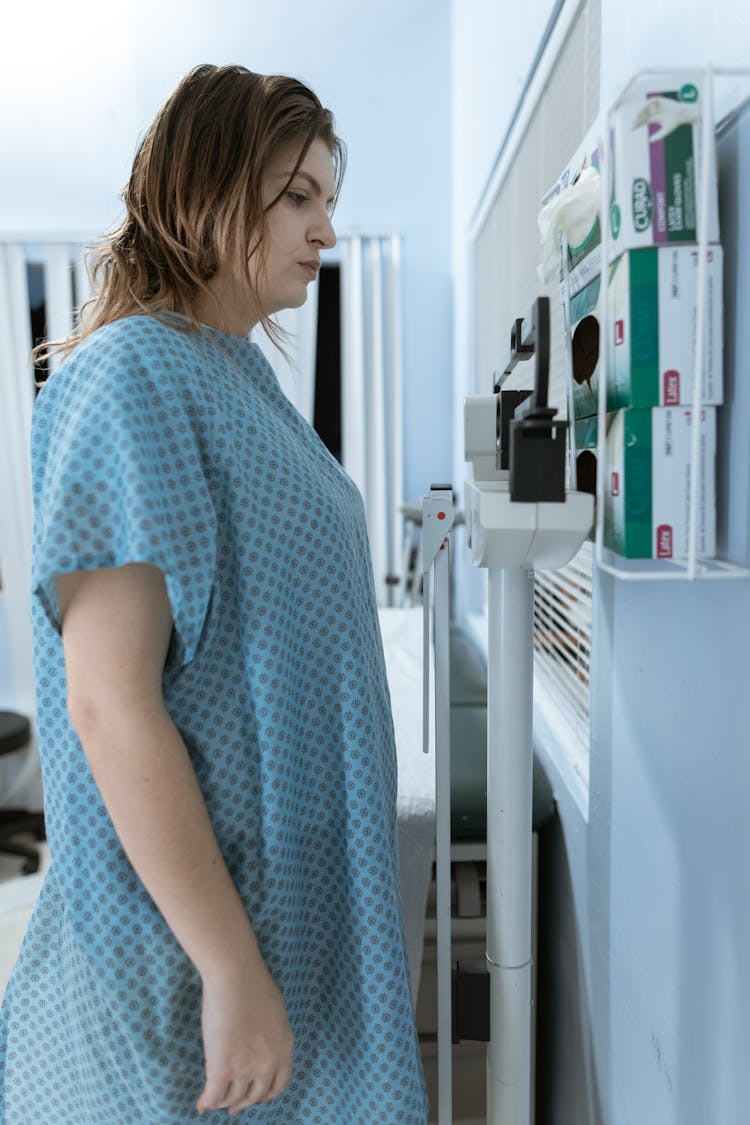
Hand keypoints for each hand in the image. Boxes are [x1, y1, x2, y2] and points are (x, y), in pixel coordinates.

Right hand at [196, 954, 294, 1116]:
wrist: (237, 978)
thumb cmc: (254, 985)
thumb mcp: (275, 1013)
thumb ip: (271, 1034)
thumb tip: (261, 1042)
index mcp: (284, 1048)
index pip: (278, 1085)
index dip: (266, 1094)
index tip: (257, 1097)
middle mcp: (268, 1064)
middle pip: (254, 1095)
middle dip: (243, 1102)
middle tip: (233, 1107)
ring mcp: (245, 1069)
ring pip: (233, 1098)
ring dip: (223, 1102)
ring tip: (215, 1101)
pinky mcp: (222, 1068)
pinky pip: (214, 1095)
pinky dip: (207, 1102)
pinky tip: (202, 1104)